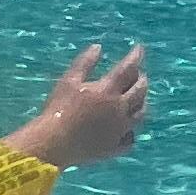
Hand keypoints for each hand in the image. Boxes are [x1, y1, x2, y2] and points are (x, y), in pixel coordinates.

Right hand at [17, 40, 147, 168]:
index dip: (135, 56)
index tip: (139, 49)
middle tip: (139, 75)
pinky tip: (127, 131)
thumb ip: (85, 62)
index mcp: (108, 90)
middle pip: (140, 91)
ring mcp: (119, 130)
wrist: (53, 143)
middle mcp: (119, 109)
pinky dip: (131, 133)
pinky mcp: (113, 148)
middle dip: (141, 79)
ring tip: (138, 100)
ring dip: (142, 104)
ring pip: (140, 115)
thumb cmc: (58, 109)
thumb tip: (98, 47)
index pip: (129, 68)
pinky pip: (129, 141)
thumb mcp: (69, 80)